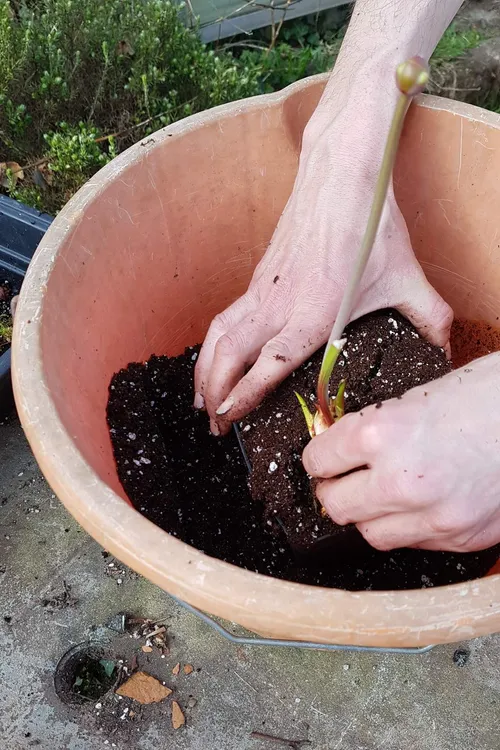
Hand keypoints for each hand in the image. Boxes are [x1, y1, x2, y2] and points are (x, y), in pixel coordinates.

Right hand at [195, 108, 451, 432]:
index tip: (229, 418)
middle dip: (213, 393)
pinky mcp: (259, 277)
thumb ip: (429, 319)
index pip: (268, 364)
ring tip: (199, 400)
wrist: (340, 176)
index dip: (243, 394)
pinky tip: (216, 356)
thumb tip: (446, 348)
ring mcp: (263, 289)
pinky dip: (212, 344)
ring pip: (218, 335)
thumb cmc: (370, 226)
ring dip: (204, 370)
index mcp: (313, 313)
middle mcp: (279, 304)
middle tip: (214, 426)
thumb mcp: (408, 279)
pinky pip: (225, 317)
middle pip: (229, 354)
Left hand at [302, 354, 499, 552]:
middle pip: (336, 506)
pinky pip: (414, 542)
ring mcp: (435, 515)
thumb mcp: (422, 394)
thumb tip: (348, 445)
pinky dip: (406, 527)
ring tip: (378, 495)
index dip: (318, 456)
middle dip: (333, 490)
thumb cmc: (490, 393)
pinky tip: (418, 505)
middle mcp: (402, 480)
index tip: (322, 456)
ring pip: (370, 533)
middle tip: (340, 479)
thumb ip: (380, 425)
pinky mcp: (463, 537)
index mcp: (384, 432)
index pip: (320, 459)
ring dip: (367, 515)